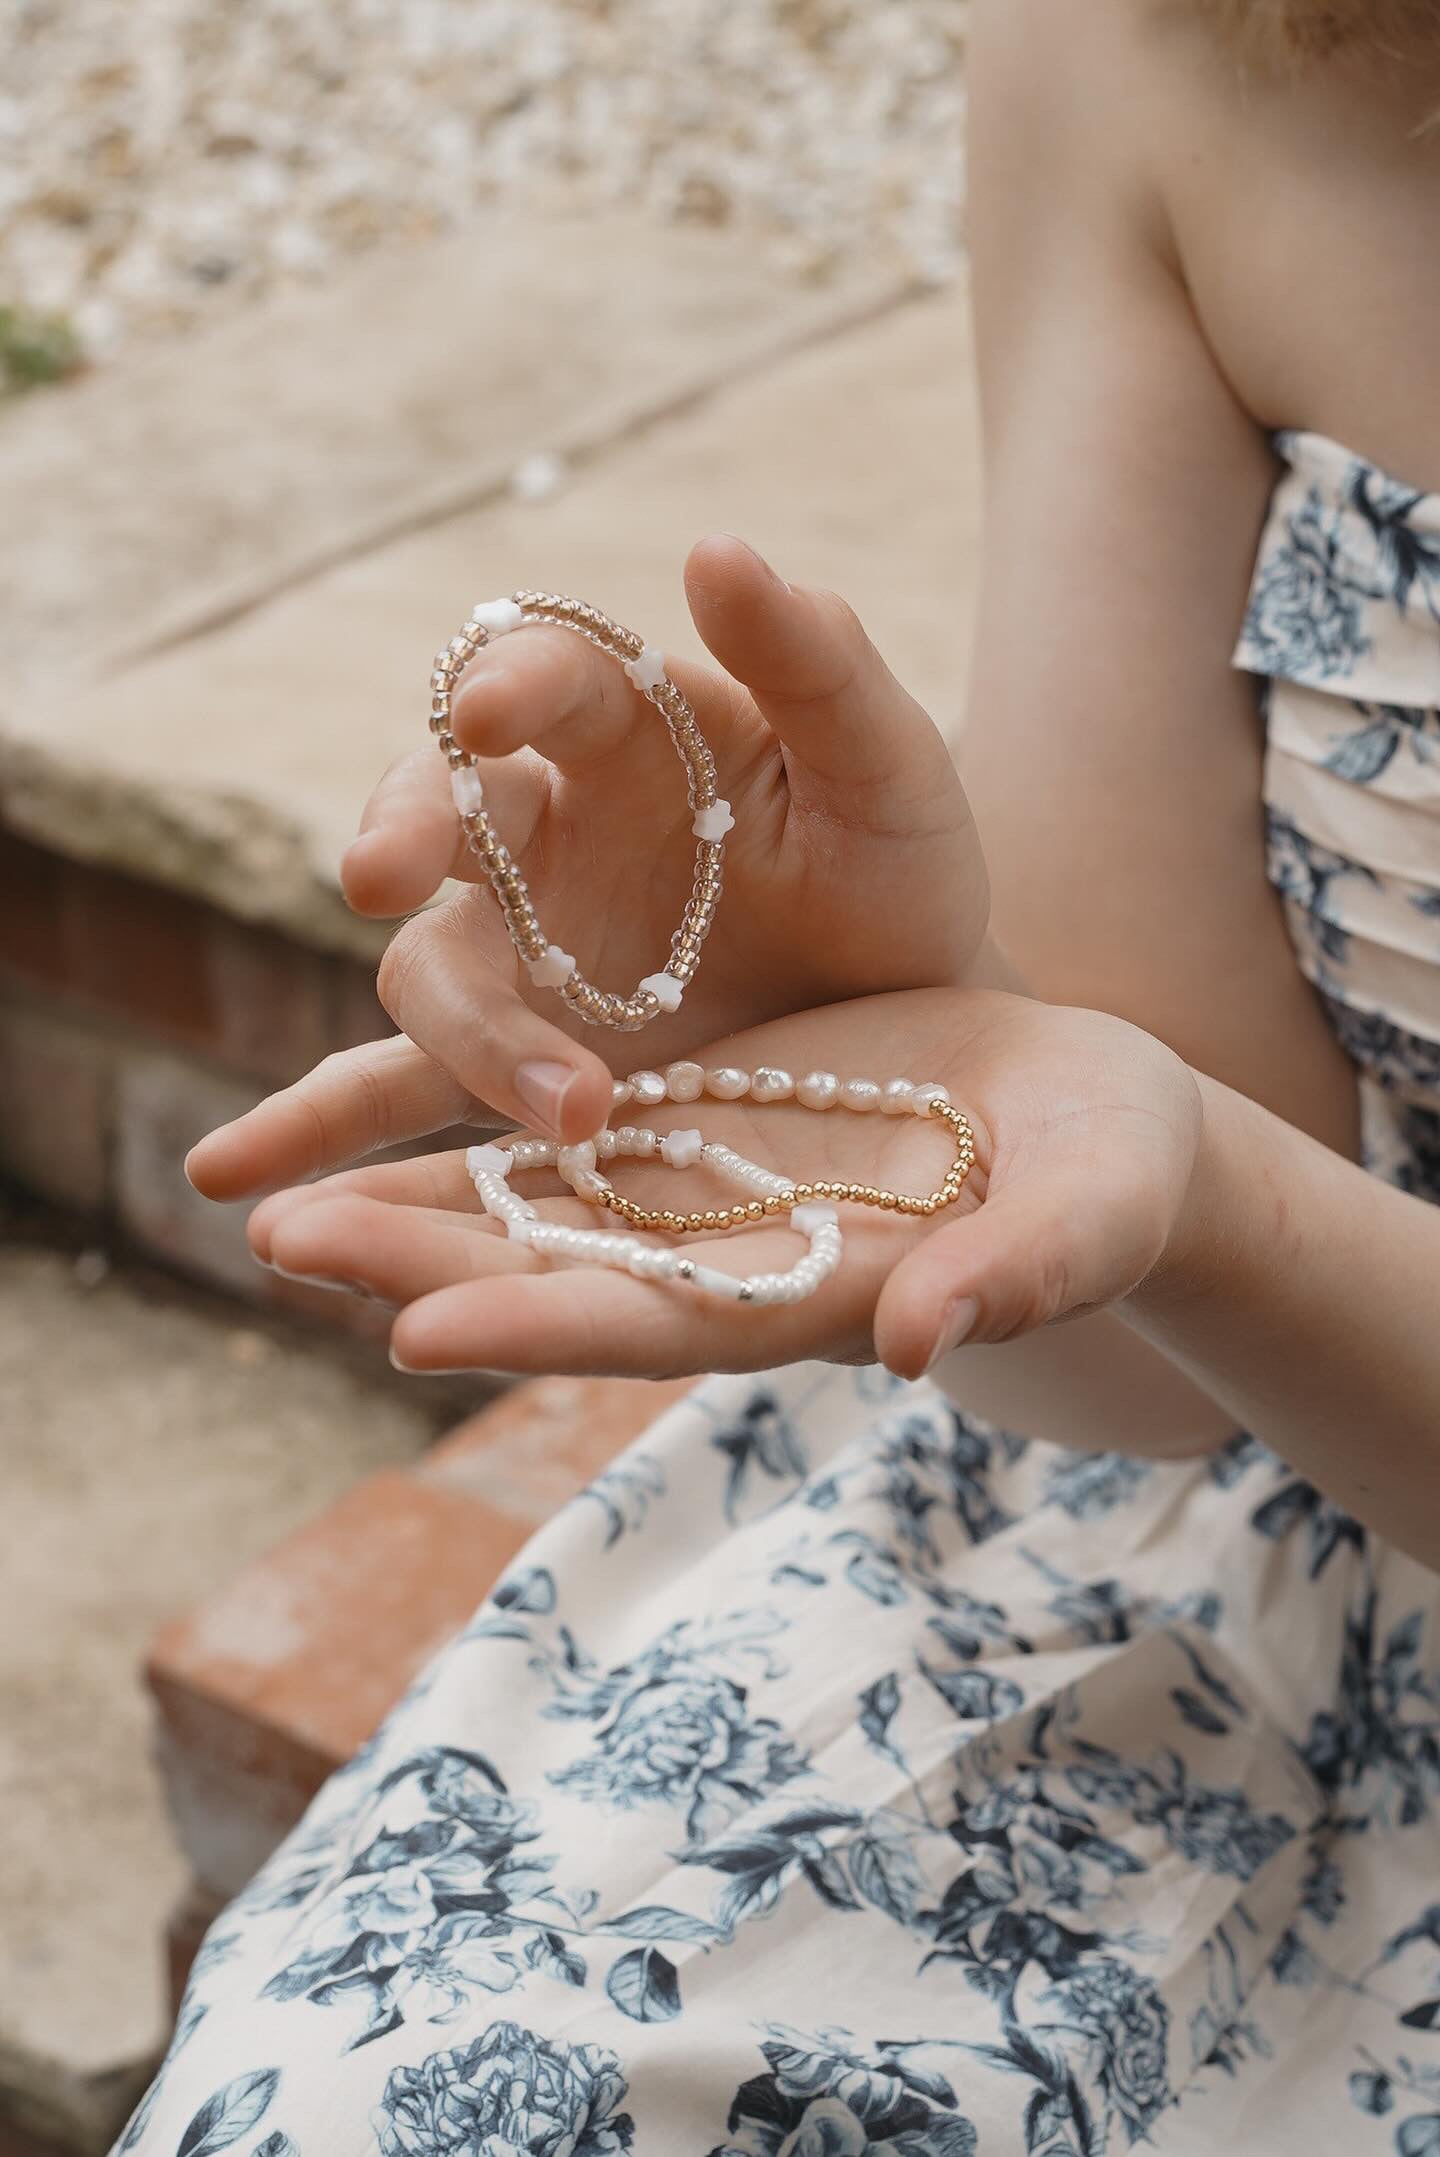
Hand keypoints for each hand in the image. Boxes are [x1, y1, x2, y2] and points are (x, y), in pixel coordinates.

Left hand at [237, 987, 1203, 1381]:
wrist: (1088, 1116)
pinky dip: (469, 1122)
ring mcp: (706, 1186)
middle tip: (283, 1242)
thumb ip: (1013, 1275)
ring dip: (409, 1203)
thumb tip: (917, 1342)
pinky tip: (360, 1117)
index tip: (420, 1333)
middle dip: (426, 1265)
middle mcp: (731, 1254)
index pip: (664, 1324)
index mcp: (817, 1296)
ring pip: (537, 1203)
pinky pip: (565, 1124)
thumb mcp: (1089, 1213)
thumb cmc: (1115, 1176)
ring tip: (264, 1199)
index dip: (546, 1329)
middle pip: (561, 1271)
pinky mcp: (699, 1111)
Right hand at [329, 536, 985, 1146]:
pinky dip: (314, 1137)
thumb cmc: (899, 871)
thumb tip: (714, 545)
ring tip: (573, 1107)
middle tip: (384, 878)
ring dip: (471, 1034)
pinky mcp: (519, 1062)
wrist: (909, 1022)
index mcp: (634, 731)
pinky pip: (402, 1093)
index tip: (482, 715)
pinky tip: (232, 1181)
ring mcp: (524, 953)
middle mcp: (549, 831)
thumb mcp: (890, 772)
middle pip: (443, 815)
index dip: (504, 688)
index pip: (547, 679)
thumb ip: (819, 667)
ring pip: (434, 971)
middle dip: (405, 832)